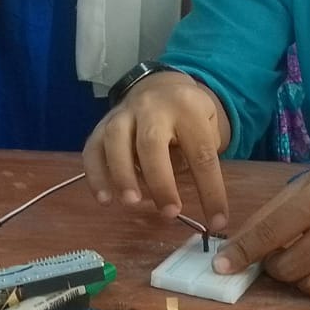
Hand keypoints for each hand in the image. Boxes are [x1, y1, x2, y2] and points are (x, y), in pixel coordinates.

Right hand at [81, 71, 231, 230]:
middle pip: (151, 142)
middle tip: (170, 212)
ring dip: (122, 175)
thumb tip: (202, 207)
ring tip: (132, 203)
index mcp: (187, 108)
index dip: (210, 190)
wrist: (161, 88)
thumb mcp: (208, 128)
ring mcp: (123, 114)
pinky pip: (93, 148)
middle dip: (160, 180)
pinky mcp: (102, 124)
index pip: (201, 152)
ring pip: (115, 140)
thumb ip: (201, 158)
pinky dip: (96, 175)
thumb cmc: (189, 118)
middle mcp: (152, 107)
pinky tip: (104, 200)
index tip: (217, 222)